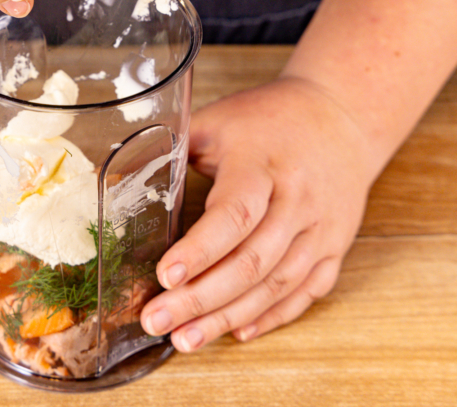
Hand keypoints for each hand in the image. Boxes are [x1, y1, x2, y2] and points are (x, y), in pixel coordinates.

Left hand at [141, 77, 379, 350]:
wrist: (341, 117)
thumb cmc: (268, 119)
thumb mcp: (218, 120)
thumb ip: (171, 148)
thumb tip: (114, 180)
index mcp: (262, 164)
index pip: (234, 214)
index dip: (200, 250)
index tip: (164, 276)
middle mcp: (297, 201)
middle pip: (251, 261)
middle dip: (201, 299)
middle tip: (156, 321)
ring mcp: (320, 229)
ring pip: (276, 285)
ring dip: (229, 317)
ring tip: (185, 339)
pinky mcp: (333, 248)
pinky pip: (305, 293)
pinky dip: (272, 317)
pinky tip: (238, 332)